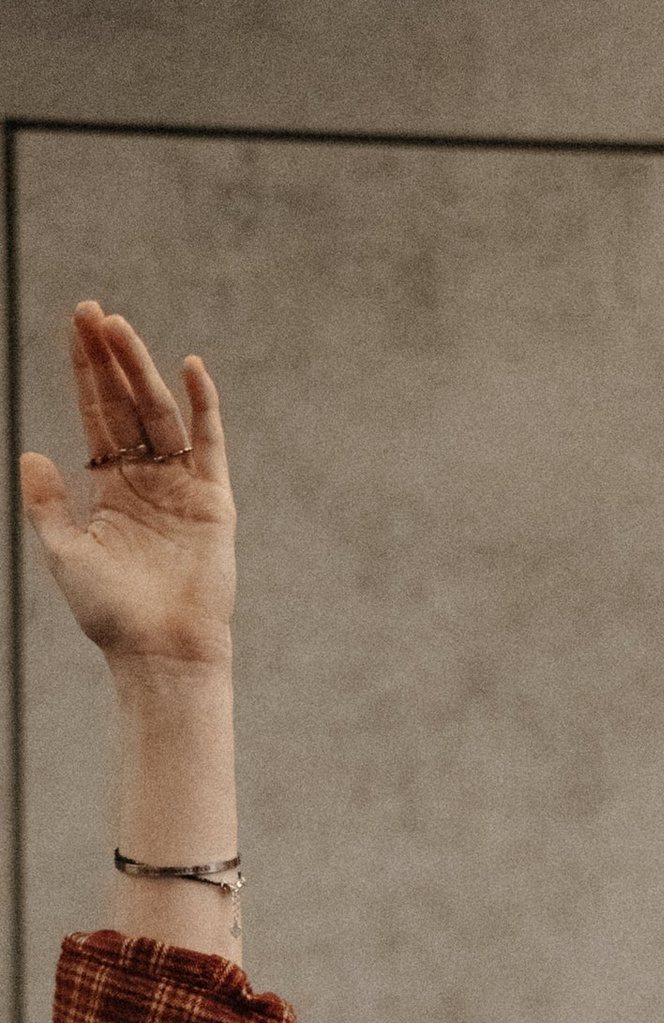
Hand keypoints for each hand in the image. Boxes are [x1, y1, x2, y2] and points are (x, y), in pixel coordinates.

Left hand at [20, 303, 233, 669]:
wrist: (161, 652)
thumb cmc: (111, 614)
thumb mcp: (65, 554)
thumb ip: (47, 505)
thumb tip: (32, 452)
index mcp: (110, 488)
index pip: (97, 414)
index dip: (86, 371)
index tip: (76, 326)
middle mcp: (146, 480)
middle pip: (126, 403)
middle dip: (109, 358)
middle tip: (93, 311)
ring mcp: (181, 488)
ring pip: (160, 414)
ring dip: (141, 370)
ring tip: (119, 329)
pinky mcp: (213, 503)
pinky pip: (209, 445)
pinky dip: (204, 408)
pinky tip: (191, 370)